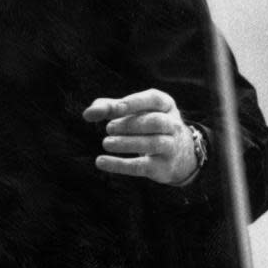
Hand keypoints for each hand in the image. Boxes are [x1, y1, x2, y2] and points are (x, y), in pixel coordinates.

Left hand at [82, 88, 196, 185]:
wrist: (180, 155)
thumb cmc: (147, 125)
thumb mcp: (133, 112)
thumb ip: (109, 108)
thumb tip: (87, 113)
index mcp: (165, 105)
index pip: (153, 100)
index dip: (134, 103)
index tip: (115, 109)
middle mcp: (172, 124)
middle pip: (155, 122)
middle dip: (131, 124)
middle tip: (109, 128)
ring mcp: (171, 146)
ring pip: (152, 143)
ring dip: (127, 143)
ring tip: (106, 143)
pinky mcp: (162, 167)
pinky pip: (141, 166)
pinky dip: (120, 164)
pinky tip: (100, 162)